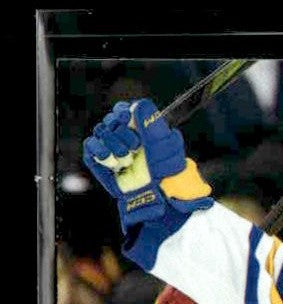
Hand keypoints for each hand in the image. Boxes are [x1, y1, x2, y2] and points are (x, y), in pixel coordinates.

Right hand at [83, 98, 211, 231]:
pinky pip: (90, 145)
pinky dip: (99, 150)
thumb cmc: (165, 172)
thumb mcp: (166, 142)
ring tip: (127, 159)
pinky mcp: (100, 162)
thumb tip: (137, 105)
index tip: (129, 120)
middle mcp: (124, 139)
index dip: (123, 113)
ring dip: (114, 144)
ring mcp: (112, 150)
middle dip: (122, 132)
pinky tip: (112, 160)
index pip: (122, 111)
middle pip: (110, 120)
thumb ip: (151, 120)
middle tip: (135, 147)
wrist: (156, 195)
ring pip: (101, 131)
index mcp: (139, 130)